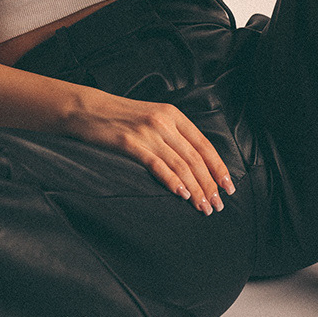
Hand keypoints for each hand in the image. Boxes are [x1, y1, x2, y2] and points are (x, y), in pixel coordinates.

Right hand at [69, 91, 235, 214]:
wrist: (88, 109)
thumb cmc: (121, 117)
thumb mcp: (152, 117)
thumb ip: (173, 133)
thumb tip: (196, 162)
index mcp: (172, 114)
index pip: (204, 144)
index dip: (218, 167)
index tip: (229, 187)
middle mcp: (163, 121)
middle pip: (195, 157)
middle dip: (210, 184)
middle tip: (217, 205)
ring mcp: (147, 132)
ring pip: (180, 164)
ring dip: (195, 189)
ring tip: (203, 207)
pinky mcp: (129, 143)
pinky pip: (157, 165)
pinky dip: (173, 181)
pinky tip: (182, 195)